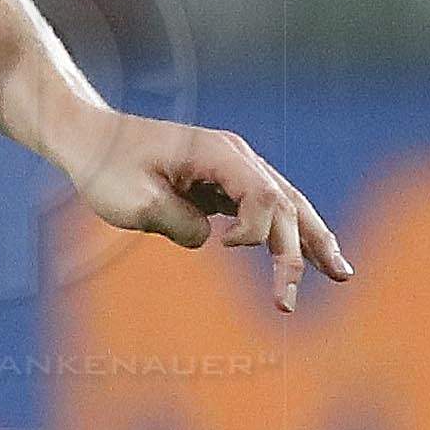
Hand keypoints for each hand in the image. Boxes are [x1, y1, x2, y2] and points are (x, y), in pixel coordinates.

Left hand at [67, 113, 352, 311]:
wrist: (87, 138)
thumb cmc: (103, 168)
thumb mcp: (132, 203)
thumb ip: (178, 224)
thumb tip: (211, 238)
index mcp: (218, 152)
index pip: (263, 195)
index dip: (257, 229)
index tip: (225, 245)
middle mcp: (235, 156)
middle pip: (286, 202)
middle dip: (303, 248)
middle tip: (312, 290)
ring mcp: (231, 167)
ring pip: (285, 205)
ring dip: (311, 240)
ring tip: (341, 273)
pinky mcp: (220, 180)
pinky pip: (263, 208)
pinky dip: (283, 233)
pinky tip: (303, 258)